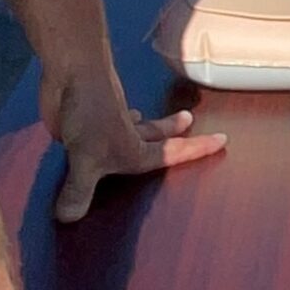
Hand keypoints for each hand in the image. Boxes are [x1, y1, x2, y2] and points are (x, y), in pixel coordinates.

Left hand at [40, 67, 225, 221]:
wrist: (72, 72)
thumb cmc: (91, 112)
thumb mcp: (86, 158)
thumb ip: (78, 190)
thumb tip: (68, 218)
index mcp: (136, 149)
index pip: (172, 152)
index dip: (197, 149)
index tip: (222, 140)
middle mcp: (125, 137)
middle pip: (156, 135)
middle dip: (172, 130)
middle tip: (189, 119)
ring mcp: (104, 127)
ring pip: (127, 129)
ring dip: (137, 127)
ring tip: (142, 121)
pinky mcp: (82, 121)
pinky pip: (95, 133)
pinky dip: (98, 133)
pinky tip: (90, 134)